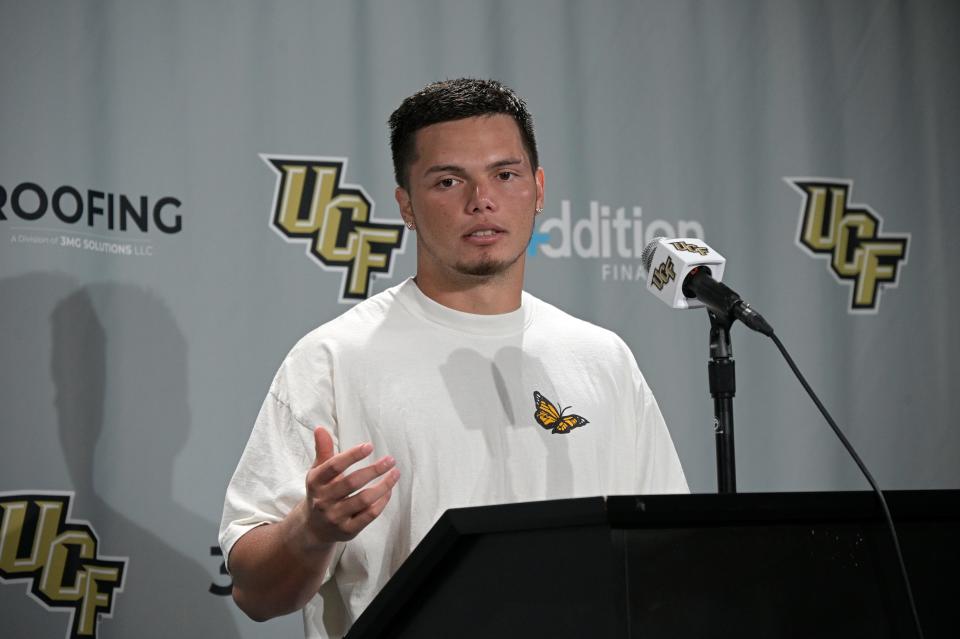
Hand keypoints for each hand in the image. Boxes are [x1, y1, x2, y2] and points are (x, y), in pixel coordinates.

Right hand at [302, 426, 398, 542]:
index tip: (369, 446)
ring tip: (395, 473)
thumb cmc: (321, 493)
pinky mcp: (347, 530)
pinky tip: (389, 491)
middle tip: (390, 460)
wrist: (313, 528)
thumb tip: (320, 428)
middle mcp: (323, 500)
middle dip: (374, 470)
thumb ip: (323, 451)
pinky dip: (382, 502)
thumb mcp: (318, 472)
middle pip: (351, 482)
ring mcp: (335, 517)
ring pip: (363, 500)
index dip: (352, 455)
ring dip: (383, 486)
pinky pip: (369, 515)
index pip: (333, 466)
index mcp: (316, 482)